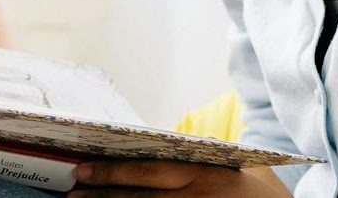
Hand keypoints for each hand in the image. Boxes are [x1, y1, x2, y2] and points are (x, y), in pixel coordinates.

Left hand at [69, 161, 292, 196]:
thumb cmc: (264, 195)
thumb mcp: (239, 168)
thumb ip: (203, 158)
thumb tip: (160, 146)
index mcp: (206, 173)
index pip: (150, 172)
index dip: (114, 172)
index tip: (85, 170)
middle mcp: (199, 197)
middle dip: (103, 194)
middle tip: (73, 192)